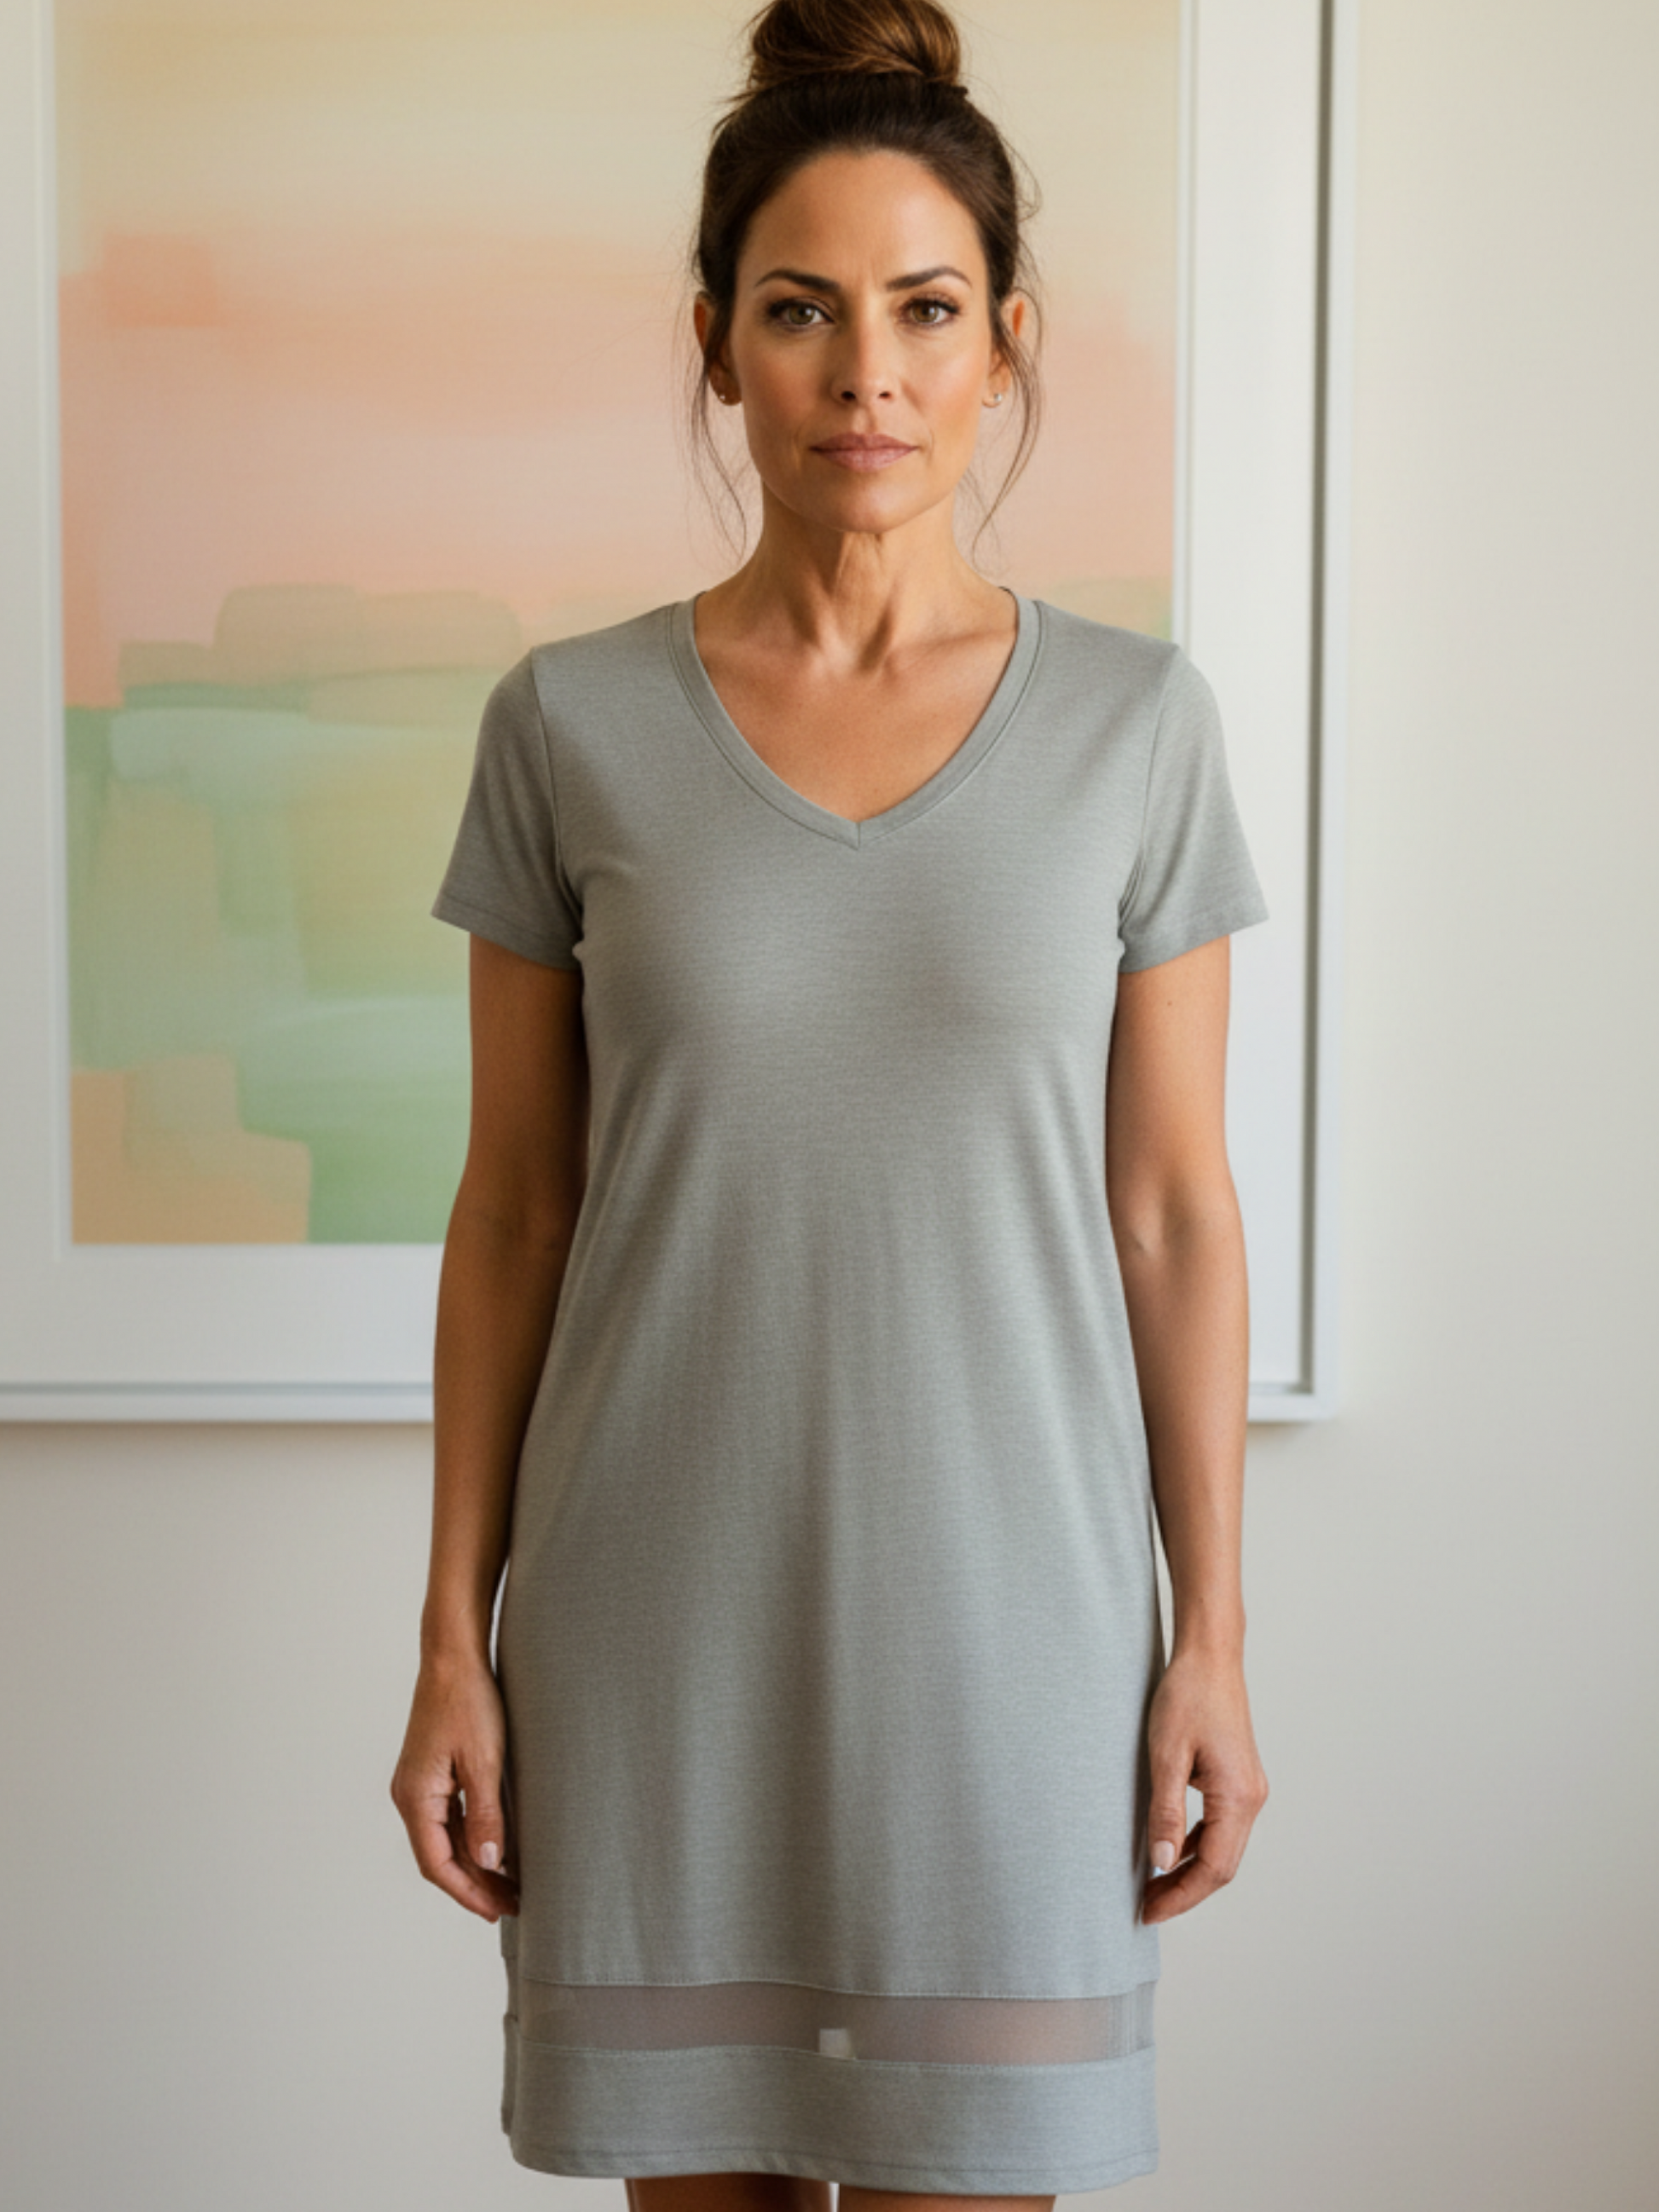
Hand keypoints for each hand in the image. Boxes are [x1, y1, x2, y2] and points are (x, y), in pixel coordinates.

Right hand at [390, 1650, 519, 1922]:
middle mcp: (409, 1795)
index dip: (467, 1892)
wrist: (453, 1656)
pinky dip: (470, 1838)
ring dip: (474, 1863)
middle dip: (475, 1884)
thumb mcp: (484, 1761)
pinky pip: (447, 1818)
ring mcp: (418, 1784)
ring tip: (509, 1884)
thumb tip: (489, 1862)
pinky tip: (496, 1846)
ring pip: (444, 1839)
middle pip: (439, 1856)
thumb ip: (486, 1815)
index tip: (498, 1910)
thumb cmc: (468, 1701)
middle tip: (513, 1903)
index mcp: (416, 1797)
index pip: (436, 1864)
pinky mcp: (431, 1772)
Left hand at [1140, 1644, 1268, 1924]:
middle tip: (1146, 1908)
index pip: (1212, 1868)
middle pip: (1222, 1866)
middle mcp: (1251, 1798)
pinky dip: (1196, 1845)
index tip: (1149, 1912)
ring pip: (1222, 1848)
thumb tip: (1161, 1863)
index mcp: (1238, 1797)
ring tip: (1153, 1886)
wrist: (1210, 1656)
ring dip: (1190, 1871)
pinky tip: (1170, 1849)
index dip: (1181, 1896)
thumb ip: (1166, 1811)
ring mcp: (1248, 1789)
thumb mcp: (1167, 1754)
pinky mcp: (1238, 1780)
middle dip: (1185, 1891)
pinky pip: (1220, 1827)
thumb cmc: (1187, 1696)